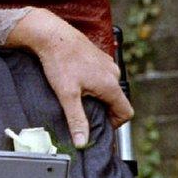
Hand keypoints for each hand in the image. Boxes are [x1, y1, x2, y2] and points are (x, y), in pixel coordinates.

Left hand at [7, 8, 133, 146]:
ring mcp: (107, 64)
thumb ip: (76, 119)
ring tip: (76, 96)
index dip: (114, 124)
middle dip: (103, 110)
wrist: (52, 36)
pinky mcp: (98, 57)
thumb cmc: (60, 62)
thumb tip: (82, 142)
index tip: (97, 126)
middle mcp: (113, 73)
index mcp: (111, 85)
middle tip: (82, 113)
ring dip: (97, 96)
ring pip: (108, 88)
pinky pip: (101, 76)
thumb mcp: (67, 95)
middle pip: (117, 101)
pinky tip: (75, 82)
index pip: (126, 113)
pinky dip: (93, 84)